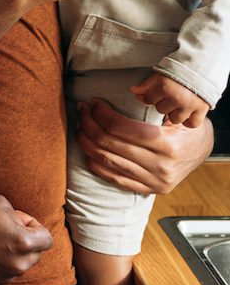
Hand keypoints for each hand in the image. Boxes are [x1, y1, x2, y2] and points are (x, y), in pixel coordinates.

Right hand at [0, 195, 51, 284]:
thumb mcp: (0, 202)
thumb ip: (20, 215)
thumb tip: (25, 226)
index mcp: (23, 242)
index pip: (47, 239)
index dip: (35, 226)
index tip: (20, 221)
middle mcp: (18, 264)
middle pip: (36, 254)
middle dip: (25, 241)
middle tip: (3, 229)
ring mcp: (5, 277)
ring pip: (20, 265)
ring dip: (13, 254)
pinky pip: (5, 274)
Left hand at [76, 98, 212, 194]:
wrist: (203, 152)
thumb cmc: (187, 129)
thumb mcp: (177, 115)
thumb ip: (154, 108)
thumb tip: (129, 94)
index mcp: (166, 145)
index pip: (120, 128)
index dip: (101, 113)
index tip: (94, 102)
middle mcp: (159, 167)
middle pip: (109, 143)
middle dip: (89, 123)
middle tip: (83, 109)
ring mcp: (153, 182)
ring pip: (107, 161)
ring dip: (87, 141)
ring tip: (81, 126)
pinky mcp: (148, 190)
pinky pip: (115, 179)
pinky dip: (96, 164)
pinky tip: (88, 150)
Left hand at [132, 73, 209, 127]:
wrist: (201, 68)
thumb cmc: (179, 71)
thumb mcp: (159, 74)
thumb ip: (146, 84)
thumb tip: (133, 91)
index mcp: (164, 86)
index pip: (149, 99)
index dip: (152, 97)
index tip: (158, 93)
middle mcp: (176, 97)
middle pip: (161, 109)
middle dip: (163, 104)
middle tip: (170, 96)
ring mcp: (189, 105)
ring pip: (174, 119)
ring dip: (174, 113)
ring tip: (178, 104)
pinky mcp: (202, 109)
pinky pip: (191, 124)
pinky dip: (188, 121)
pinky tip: (187, 114)